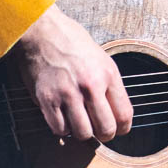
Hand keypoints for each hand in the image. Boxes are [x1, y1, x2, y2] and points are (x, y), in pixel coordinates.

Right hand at [12, 4, 133, 141]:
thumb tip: (116, 114)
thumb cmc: (73, 43)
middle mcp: (90, 86)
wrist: (42, 32)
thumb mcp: (102, 59)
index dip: (122, 129)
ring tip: (79, 122)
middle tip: (98, 130)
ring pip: (83, 134)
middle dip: (104, 135)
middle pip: (106, 129)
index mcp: (108, 75)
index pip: (124, 115)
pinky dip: (62, 128)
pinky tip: (62, 117)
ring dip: (82, 132)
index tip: (117, 129)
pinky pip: (59, 129)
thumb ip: (110, 86)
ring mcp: (68, 94)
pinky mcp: (47, 99)